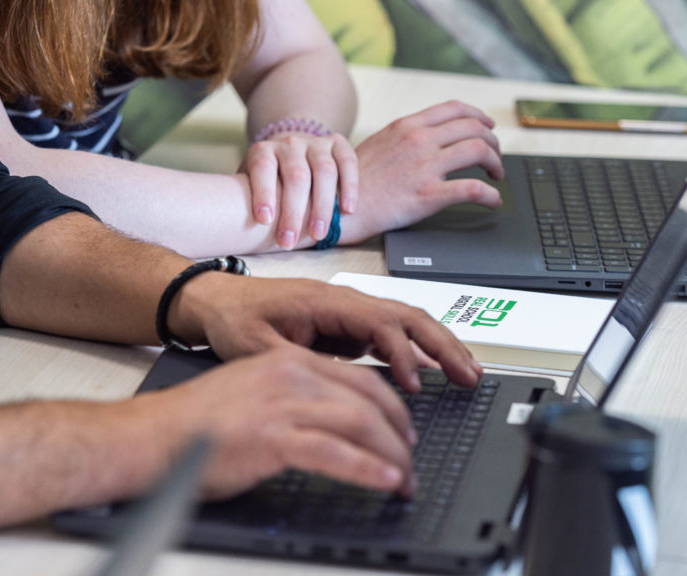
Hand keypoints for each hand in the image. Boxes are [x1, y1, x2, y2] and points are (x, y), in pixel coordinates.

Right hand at [149, 348, 418, 499]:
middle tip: (410, 457)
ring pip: (360, 423)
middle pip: (368, 398)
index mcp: (288, 361)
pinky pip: (337, 454)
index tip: (402, 427)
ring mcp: (283, 406)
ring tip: (404, 478)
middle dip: (398, 431)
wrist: (153, 435)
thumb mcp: (254, 391)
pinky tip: (385, 481)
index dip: (390, 405)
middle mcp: (291, 376)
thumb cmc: (196, 422)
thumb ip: (293, 396)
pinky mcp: (274, 438)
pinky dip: (368, 469)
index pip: (359, 377)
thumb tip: (330, 419)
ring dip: (392, 454)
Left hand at [175, 273, 481, 391]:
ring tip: (467, 371)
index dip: (401, 353)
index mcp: (326, 301)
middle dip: (443, 343)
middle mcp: (345, 301)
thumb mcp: (258, 348)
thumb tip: (338, 383)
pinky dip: (419, 350)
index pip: (380, 322)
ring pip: (407, 322)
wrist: (216, 301)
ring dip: (439, 345)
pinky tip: (434, 370)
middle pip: (408, 315)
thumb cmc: (234, 318)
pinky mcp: (348, 326)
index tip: (413, 384)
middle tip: (470, 373)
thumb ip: (301, 363)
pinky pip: (393, 334)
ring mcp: (350, 312)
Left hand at [239, 131, 358, 249]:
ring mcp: (315, 142)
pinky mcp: (337, 143)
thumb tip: (239, 231)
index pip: (263, 168)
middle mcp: (289, 144)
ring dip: (322, 205)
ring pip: (324, 170)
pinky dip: (350, 186)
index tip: (265, 220)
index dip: (264, 193)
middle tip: (289, 242)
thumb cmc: (268, 181)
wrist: (289, 152)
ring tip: (318, 234)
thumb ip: (247, 199)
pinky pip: (348, 161)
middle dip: (294, 211)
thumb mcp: (250, 184)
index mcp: (263, 151)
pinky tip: (348, 210)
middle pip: (296, 175)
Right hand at [340, 101, 504, 242]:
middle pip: (473, 128)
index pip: (455, 109)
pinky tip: (493, 200)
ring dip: (495, 163)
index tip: (486, 127)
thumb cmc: (353, 180)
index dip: (478, 116)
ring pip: (479, 151)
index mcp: (408, 125)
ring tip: (495, 175)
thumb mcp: (379, 142)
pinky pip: (472, 190)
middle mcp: (419, 141)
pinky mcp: (428, 195)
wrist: (337, 206)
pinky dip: (490, 195)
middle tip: (493, 156)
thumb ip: (406, 136)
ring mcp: (425, 166)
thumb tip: (430, 136)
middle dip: (492, 141)